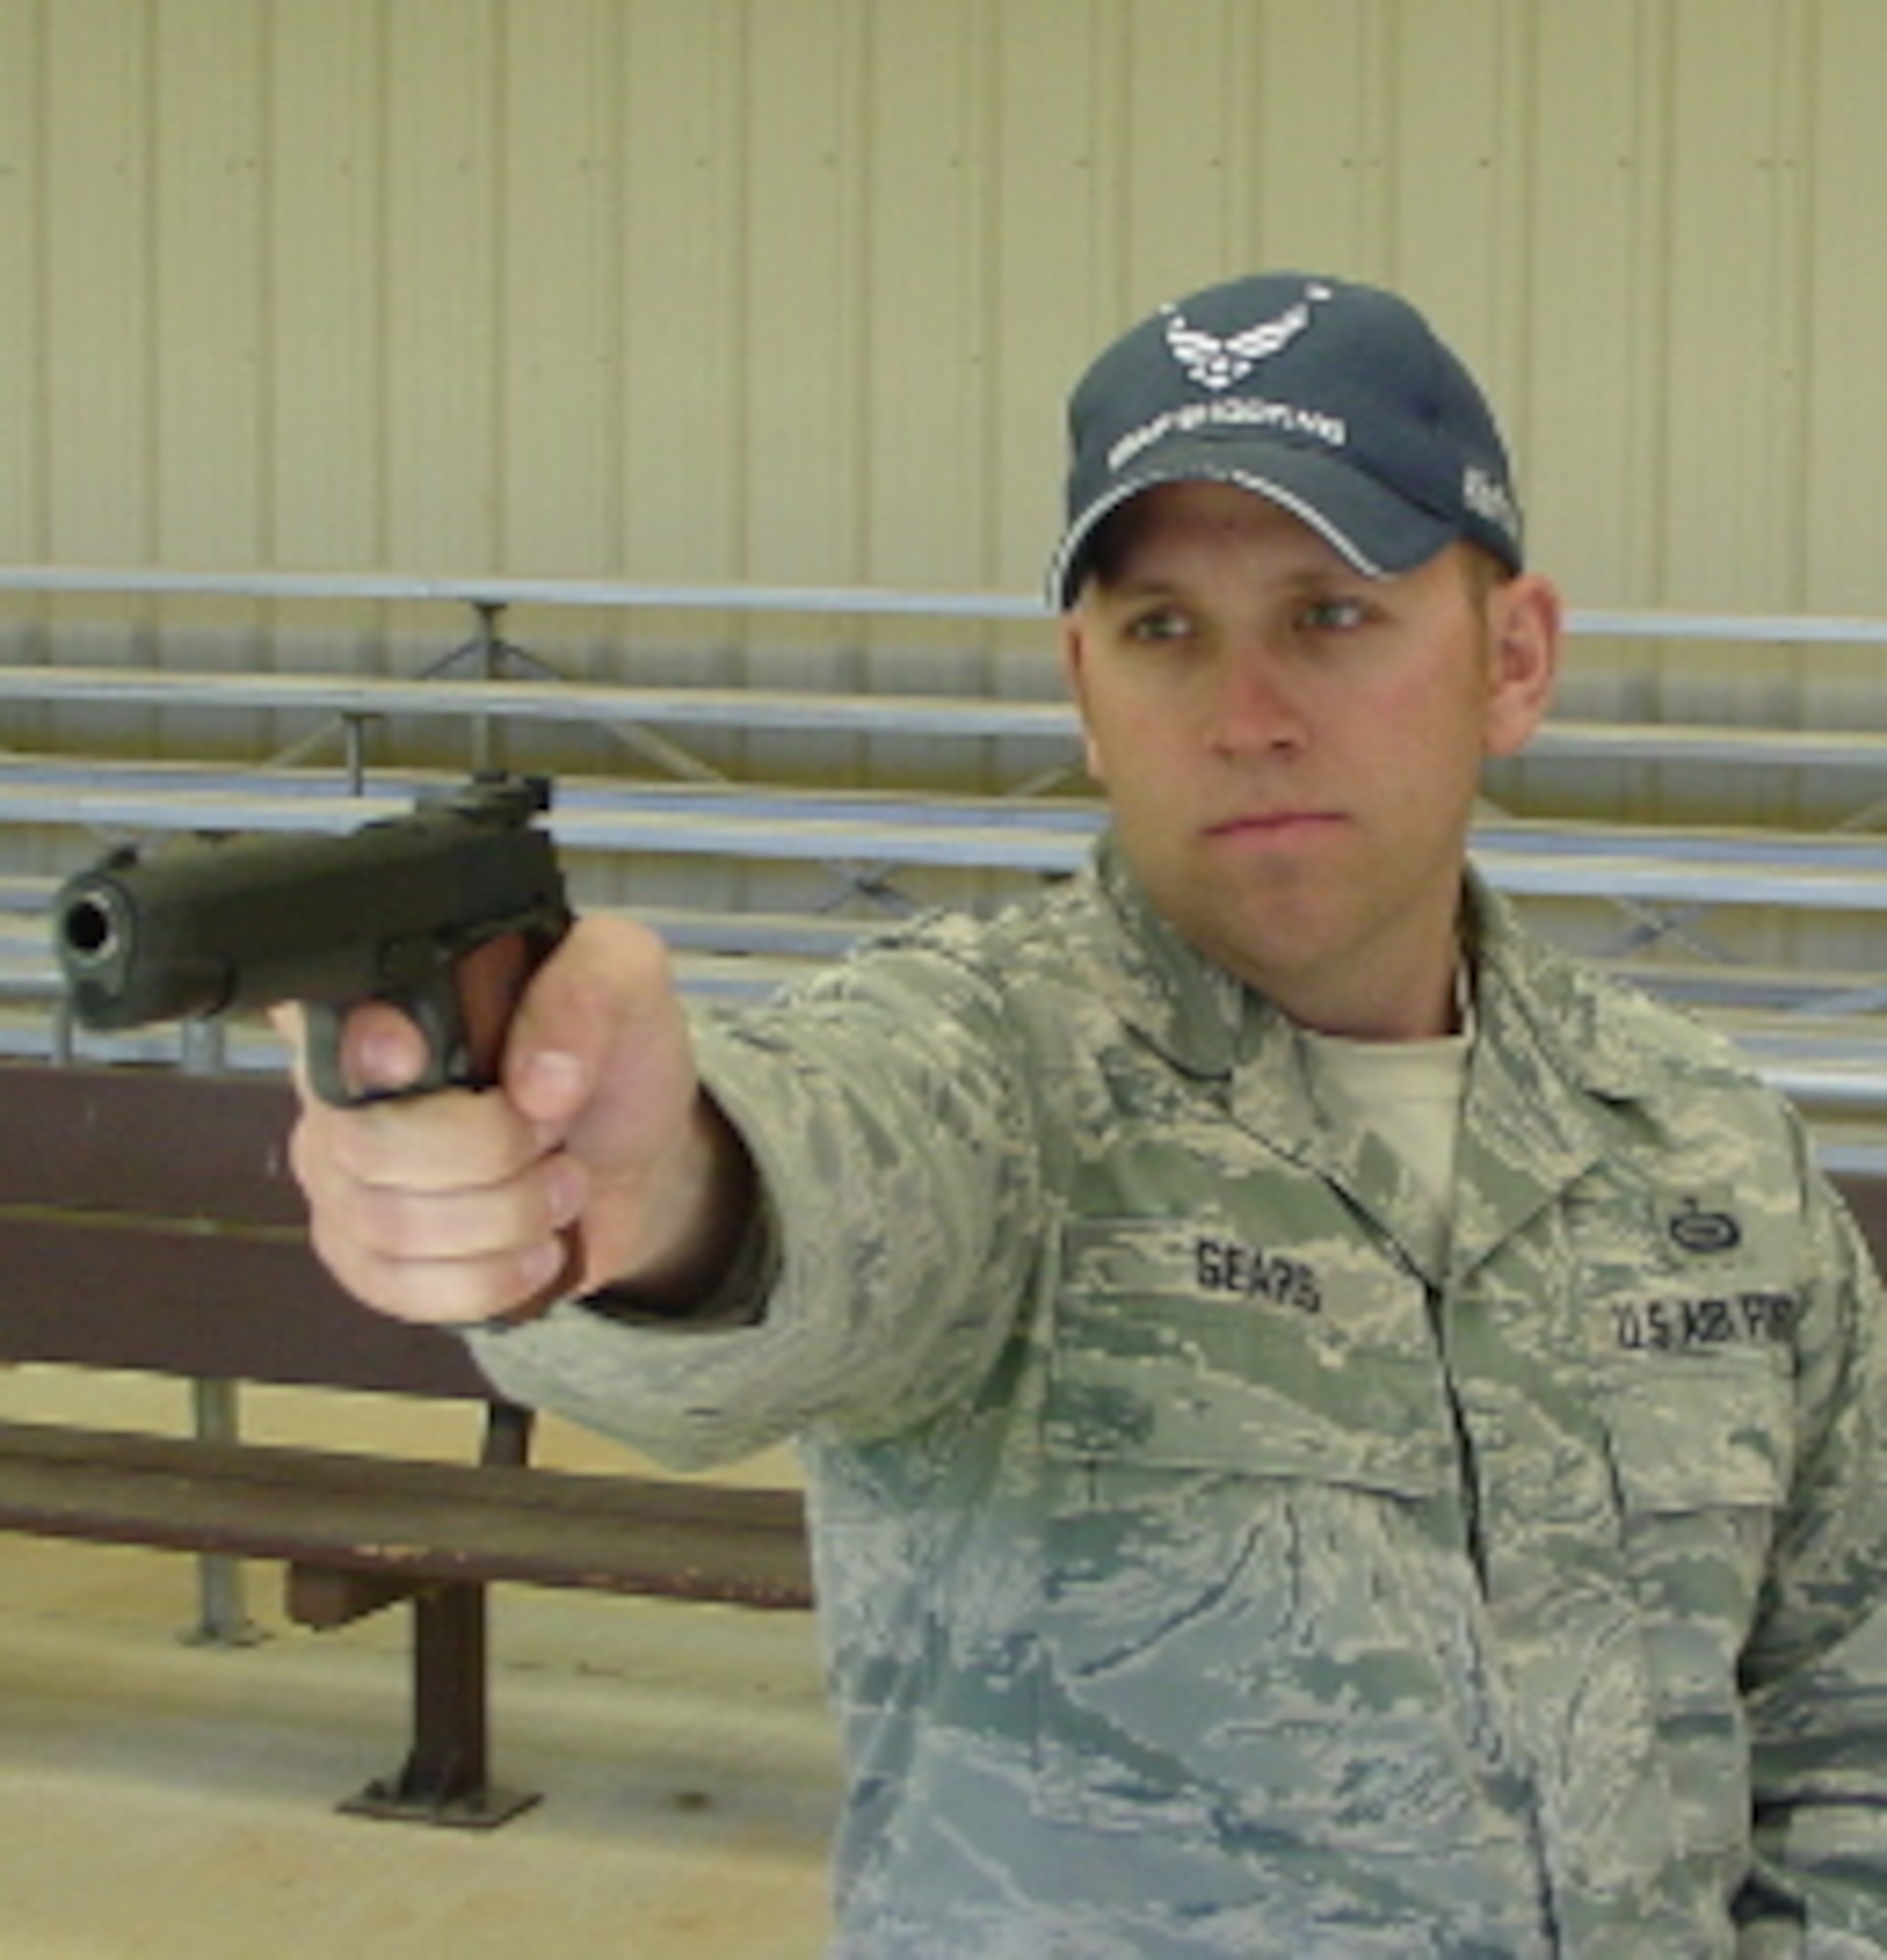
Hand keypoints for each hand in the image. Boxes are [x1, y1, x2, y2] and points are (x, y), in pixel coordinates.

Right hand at [281, 914, 734, 1324]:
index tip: (420, 1060)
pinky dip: (487, 1279)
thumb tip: (535, 1080)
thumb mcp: (627, 982)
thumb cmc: (613, 1058)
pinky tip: (531, 1250)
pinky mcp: (364, 1255)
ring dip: (505, 1219)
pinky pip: (396, 1287)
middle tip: (553, 1139)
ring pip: (387, 1225)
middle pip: (364, 1143)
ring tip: (560, 1188)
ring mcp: (341, 1175)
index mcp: (389, 995)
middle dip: (488, 1155)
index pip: (321, 1020)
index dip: (363, 1051)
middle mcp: (342, 1084)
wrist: (635, 1159)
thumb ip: (587, 991)